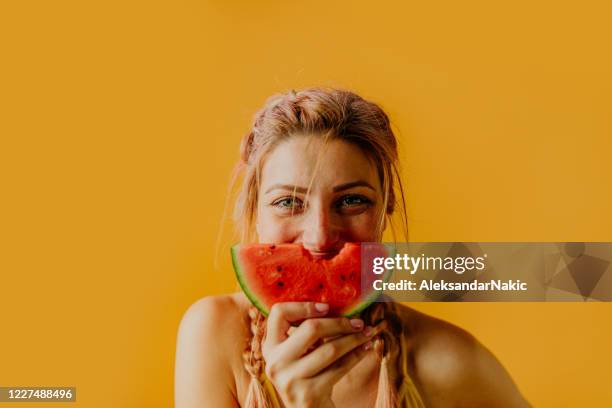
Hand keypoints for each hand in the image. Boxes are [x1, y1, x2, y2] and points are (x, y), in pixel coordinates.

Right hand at [262, 302, 380, 407]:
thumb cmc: (306, 376)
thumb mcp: (296, 354)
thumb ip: (303, 332)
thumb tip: (336, 302)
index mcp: (269, 346)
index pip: (278, 313)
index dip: (304, 306)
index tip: (327, 307)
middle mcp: (275, 362)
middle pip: (311, 328)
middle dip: (340, 323)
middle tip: (359, 322)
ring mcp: (290, 379)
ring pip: (330, 349)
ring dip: (354, 339)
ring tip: (368, 333)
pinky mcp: (308, 394)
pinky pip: (339, 367)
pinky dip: (356, 355)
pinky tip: (365, 349)